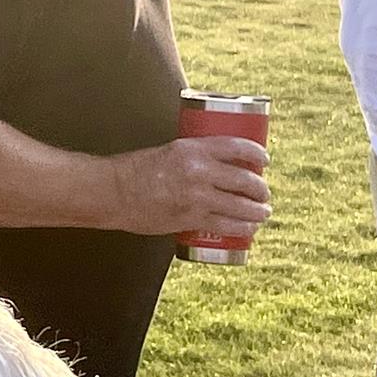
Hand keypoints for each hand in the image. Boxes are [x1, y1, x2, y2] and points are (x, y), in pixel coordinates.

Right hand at [111, 136, 271, 238]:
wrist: (111, 192)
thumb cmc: (134, 171)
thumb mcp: (168, 152)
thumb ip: (193, 158)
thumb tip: (217, 167)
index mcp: (192, 148)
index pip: (238, 147)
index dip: (258, 154)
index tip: (264, 161)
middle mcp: (198, 170)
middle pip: (245, 180)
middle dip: (261, 189)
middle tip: (263, 193)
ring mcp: (196, 196)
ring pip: (242, 206)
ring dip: (258, 211)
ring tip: (261, 213)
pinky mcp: (191, 218)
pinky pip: (227, 225)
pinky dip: (243, 228)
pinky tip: (249, 229)